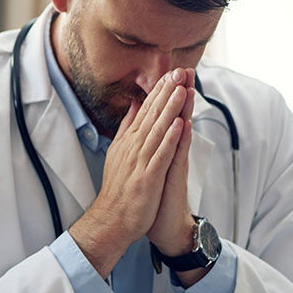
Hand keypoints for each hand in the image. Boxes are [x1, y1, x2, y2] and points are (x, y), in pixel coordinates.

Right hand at [69, 69, 189, 277]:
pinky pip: (160, 155)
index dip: (158, 92)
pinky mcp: (147, 178)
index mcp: (128, 142)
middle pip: (151, 115)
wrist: (112, 220)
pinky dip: (169, 139)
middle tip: (179, 72)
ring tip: (181, 89)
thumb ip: (127, 129)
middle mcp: (132, 148)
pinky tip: (179, 124)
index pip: (145, 111)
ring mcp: (139, 163)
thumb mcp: (119, 153)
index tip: (170, 73)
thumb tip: (136, 106)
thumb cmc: (119, 189)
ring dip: (169, 109)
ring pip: (157, 131)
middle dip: (166, 93)